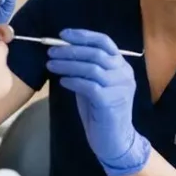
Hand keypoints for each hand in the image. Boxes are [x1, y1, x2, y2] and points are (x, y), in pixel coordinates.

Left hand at [45, 28, 149, 175]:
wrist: (115, 141)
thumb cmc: (101, 113)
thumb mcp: (95, 86)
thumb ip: (85, 69)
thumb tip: (63, 52)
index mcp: (122, 66)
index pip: (105, 42)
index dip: (83, 36)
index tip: (63, 34)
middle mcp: (124, 74)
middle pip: (96, 53)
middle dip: (70, 50)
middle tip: (50, 51)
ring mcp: (119, 87)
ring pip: (92, 68)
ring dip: (68, 64)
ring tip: (50, 65)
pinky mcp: (111, 101)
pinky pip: (89, 86)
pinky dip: (73, 81)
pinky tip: (62, 82)